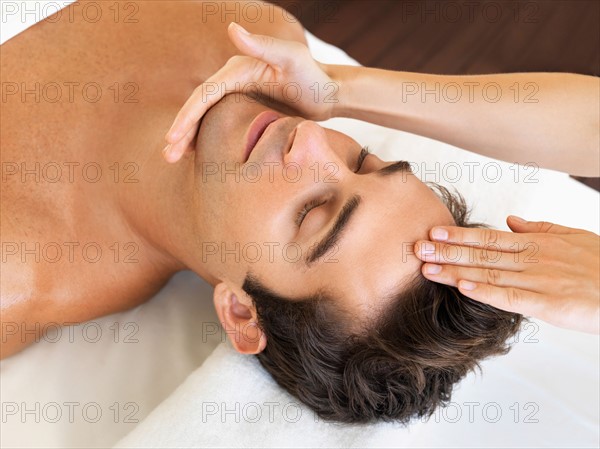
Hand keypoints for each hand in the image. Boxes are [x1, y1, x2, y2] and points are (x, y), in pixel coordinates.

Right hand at [163, 22, 337, 162]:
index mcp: (238, 70)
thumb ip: (263, 46)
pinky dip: (204, 139)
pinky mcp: (244, 112)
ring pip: (205, 118)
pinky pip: (218, 126)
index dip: (188, 115)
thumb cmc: (313, 76)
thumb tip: (232, 29)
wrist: (327, 94)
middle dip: (181, 130)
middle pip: (199, 107)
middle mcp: (232, 82)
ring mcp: (237, 97)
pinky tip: (194, 156)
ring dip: (188, 137)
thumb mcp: (292, 59)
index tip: (174, 136)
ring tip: (171, 158)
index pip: (205, 94)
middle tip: (167, 154)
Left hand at [414, 215, 599, 333]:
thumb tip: (509, 220)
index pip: (489, 237)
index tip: (433, 230)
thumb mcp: (573, 236)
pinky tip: (463, 288)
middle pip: (481, 253)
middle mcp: (532, 258)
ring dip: (455, 271)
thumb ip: (539, 228)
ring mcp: (538, 280)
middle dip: (446, 250)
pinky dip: (486, 292)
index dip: (459, 234)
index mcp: (536, 242)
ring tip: (428, 267)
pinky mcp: (547, 304)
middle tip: (416, 247)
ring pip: (489, 274)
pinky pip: (511, 297)